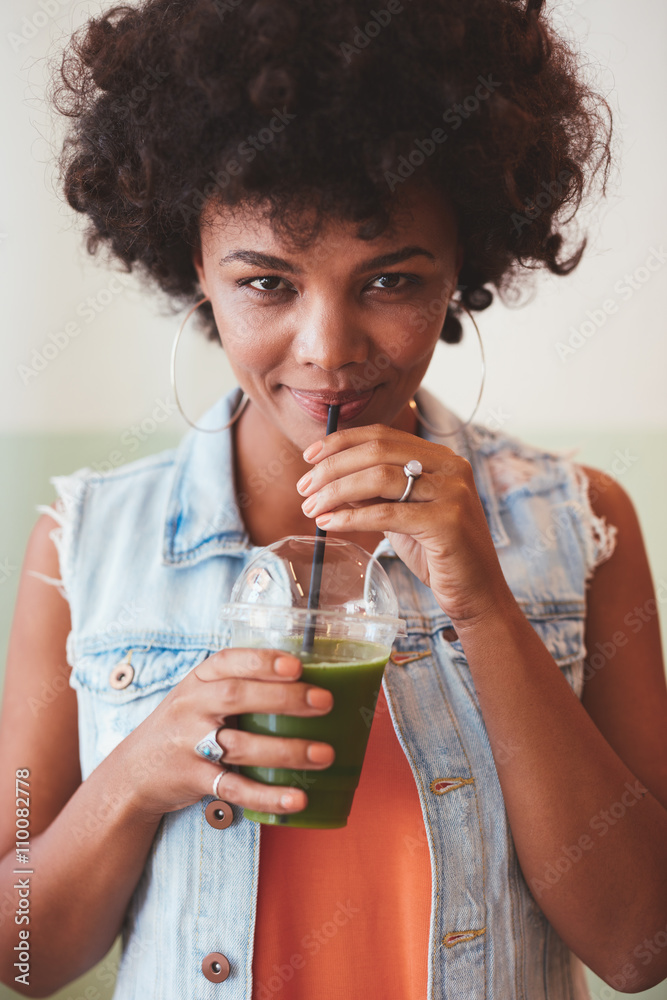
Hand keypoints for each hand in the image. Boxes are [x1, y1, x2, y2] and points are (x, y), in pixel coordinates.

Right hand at [118, 648, 334, 819]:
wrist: (134, 772)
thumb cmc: (183, 724)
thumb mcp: (198, 694)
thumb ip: (236, 683)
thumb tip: (304, 680)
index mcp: (197, 680)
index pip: (229, 662)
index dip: (263, 662)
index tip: (297, 665)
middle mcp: (191, 707)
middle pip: (237, 697)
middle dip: (284, 699)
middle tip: (325, 702)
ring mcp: (190, 745)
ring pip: (241, 746)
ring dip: (286, 751)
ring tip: (325, 754)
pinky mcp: (194, 781)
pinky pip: (234, 789)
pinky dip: (267, 795)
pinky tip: (296, 798)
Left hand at [298, 423, 513, 625]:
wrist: (476, 593)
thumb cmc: (437, 554)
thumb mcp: (400, 516)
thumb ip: (372, 494)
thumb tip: (327, 479)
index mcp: (441, 458)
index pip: (383, 435)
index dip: (341, 442)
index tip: (309, 457)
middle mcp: (451, 467)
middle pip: (377, 451)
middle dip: (332, 467)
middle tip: (303, 487)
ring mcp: (452, 492)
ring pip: (379, 478)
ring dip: (336, 491)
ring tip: (311, 507)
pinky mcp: (447, 522)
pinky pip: (387, 513)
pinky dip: (351, 518)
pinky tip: (328, 524)